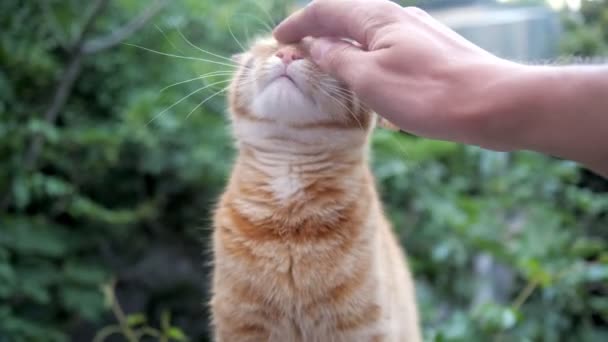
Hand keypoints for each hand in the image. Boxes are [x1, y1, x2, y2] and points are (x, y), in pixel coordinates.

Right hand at [274, 0, 522, 149]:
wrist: (494, 104)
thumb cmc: (428, 93)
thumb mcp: (369, 80)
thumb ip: (337, 60)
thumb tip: (315, 46)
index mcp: (376, 18)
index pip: (325, 11)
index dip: (298, 25)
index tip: (278, 40)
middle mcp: (398, 17)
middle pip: (348, 20)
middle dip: (320, 35)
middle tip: (299, 54)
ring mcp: (419, 34)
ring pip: (369, 37)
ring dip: (345, 51)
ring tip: (331, 71)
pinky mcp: (434, 53)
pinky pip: (390, 51)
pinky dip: (369, 62)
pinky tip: (372, 85)